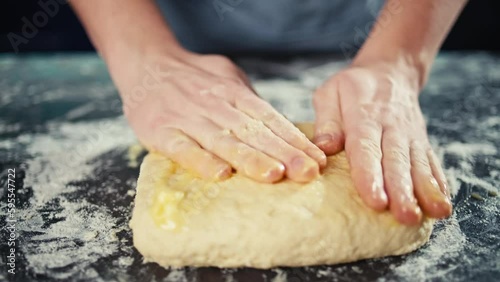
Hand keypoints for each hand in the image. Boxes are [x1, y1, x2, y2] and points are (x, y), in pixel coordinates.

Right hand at [114, 50, 325, 182]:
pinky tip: (221, 175)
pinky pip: (184, 149)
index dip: (294, 140)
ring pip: (224, 141)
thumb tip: (282, 127)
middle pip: (253, 132)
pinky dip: (202, 162)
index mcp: (234, 93)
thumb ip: (250, 101)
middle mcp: (215, 105)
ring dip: (250, 159)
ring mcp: (188, 118)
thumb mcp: (228, 77)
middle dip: (283, 153)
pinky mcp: (162, 132)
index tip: (317, 160)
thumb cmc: (194, 78)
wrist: (146, 65)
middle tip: (308, 173)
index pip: (270, 119)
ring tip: (275, 175)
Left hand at [312, 62, 451, 224]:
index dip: (370, 176)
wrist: (390, 71)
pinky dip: (437, 183)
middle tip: (404, 216)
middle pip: (396, 161)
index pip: (366, 149)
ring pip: (417, 164)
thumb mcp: (331, 92)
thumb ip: (327, 120)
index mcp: (364, 116)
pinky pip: (431, 162)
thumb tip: (324, 147)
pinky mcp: (421, 141)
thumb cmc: (353, 87)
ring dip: (424, 190)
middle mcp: (391, 127)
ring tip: (432, 213)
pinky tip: (442, 203)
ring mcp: (410, 134)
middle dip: (401, 191)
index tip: (375, 200)